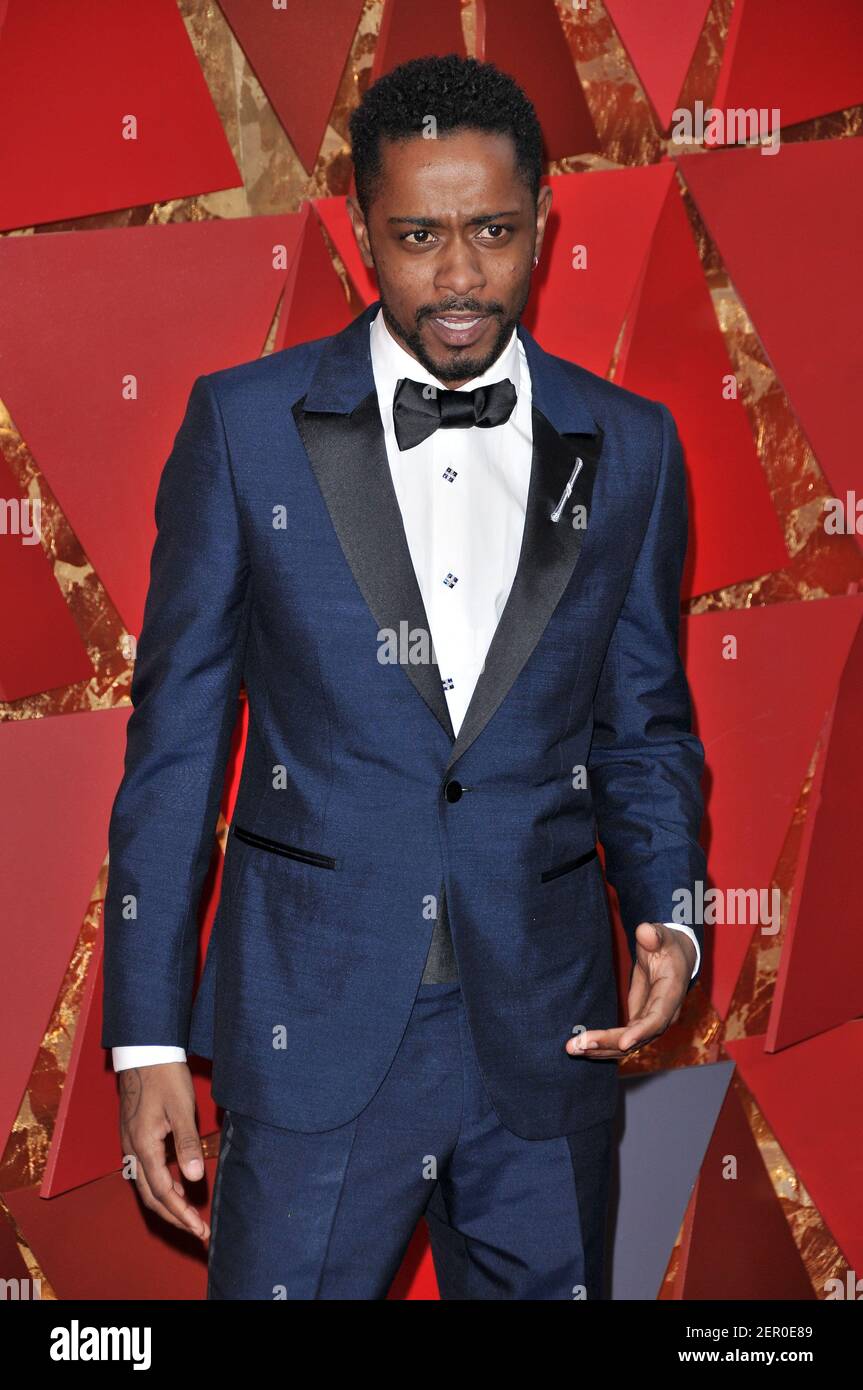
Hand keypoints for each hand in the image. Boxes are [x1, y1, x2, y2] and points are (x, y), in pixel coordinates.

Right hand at [119, 1062, 209, 1241]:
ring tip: (189, 1215)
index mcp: (143, 1145)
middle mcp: (132, 1149)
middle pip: (150, 1196)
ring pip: (145, 1186)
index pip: (162, 1191)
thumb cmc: (165, 1076)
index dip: (181, 1213)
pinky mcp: (134, 1137)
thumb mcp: (181, 1108)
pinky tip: (176, 1186)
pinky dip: (160, 1186)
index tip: (199, 1228)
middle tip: (197, 1231)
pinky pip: (144, 1172)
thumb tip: (193, 1178)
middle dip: (174, 1216)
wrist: (144, 1052)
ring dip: (167, 1203)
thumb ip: (186, 1144)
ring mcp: (130, 1144)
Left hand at [565, 921, 696, 1059]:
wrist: (674, 959)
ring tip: (572, 1048)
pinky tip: (581, 1047)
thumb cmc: (667, 945)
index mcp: (671, 995)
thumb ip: (654, 934)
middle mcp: (663, 1016)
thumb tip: (645, 931)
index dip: (641, 1032)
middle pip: (637, 1038)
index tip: (623, 1043)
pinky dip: (601, 1045)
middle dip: (608, 1043)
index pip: (657, 1019)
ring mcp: (650, 1024)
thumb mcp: (662, 936)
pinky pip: (620, 1041)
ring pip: (627, 1045)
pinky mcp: (638, 1025)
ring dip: (600, 1049)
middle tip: (578, 1045)